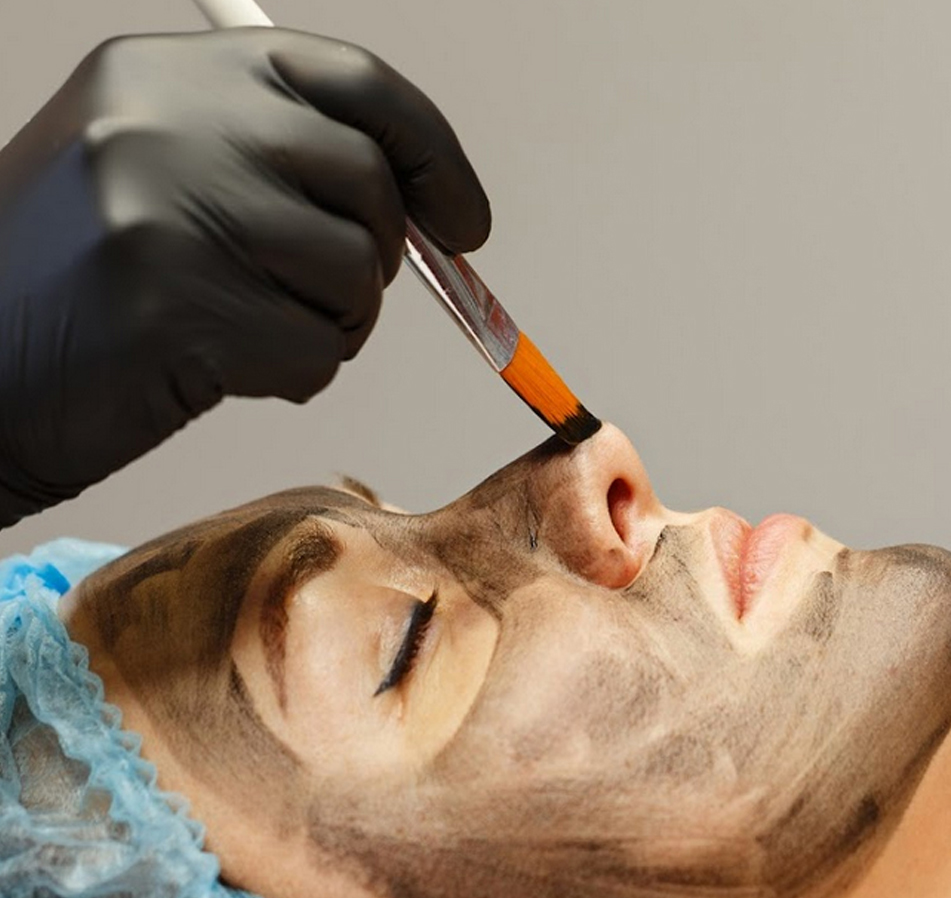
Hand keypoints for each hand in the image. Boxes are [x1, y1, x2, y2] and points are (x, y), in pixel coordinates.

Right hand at [0, 28, 489, 525]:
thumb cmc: (84, 287)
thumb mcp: (164, 178)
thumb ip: (284, 166)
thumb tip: (434, 211)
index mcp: (166, 71)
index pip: (354, 81)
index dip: (433, 153)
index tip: (468, 221)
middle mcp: (167, 121)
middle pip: (371, 185)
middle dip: (380, 259)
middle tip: (331, 296)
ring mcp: (168, 212)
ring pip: (356, 275)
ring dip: (333, 323)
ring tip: (251, 329)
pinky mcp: (177, 310)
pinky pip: (317, 353)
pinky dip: (295, 374)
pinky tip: (221, 369)